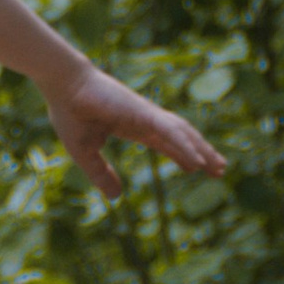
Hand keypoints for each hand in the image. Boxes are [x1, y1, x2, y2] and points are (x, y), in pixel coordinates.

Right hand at [45, 66, 228, 201]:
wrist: (63, 87)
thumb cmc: (70, 113)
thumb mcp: (86, 154)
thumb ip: (101, 174)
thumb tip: (117, 197)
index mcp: (133, 126)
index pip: (165, 142)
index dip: (182, 154)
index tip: (197, 168)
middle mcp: (145, 119)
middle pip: (181, 137)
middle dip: (201, 153)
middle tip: (220, 169)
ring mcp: (147, 115)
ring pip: (182, 134)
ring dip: (202, 150)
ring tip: (219, 166)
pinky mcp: (144, 113)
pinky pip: (170, 132)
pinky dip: (186, 146)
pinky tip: (199, 161)